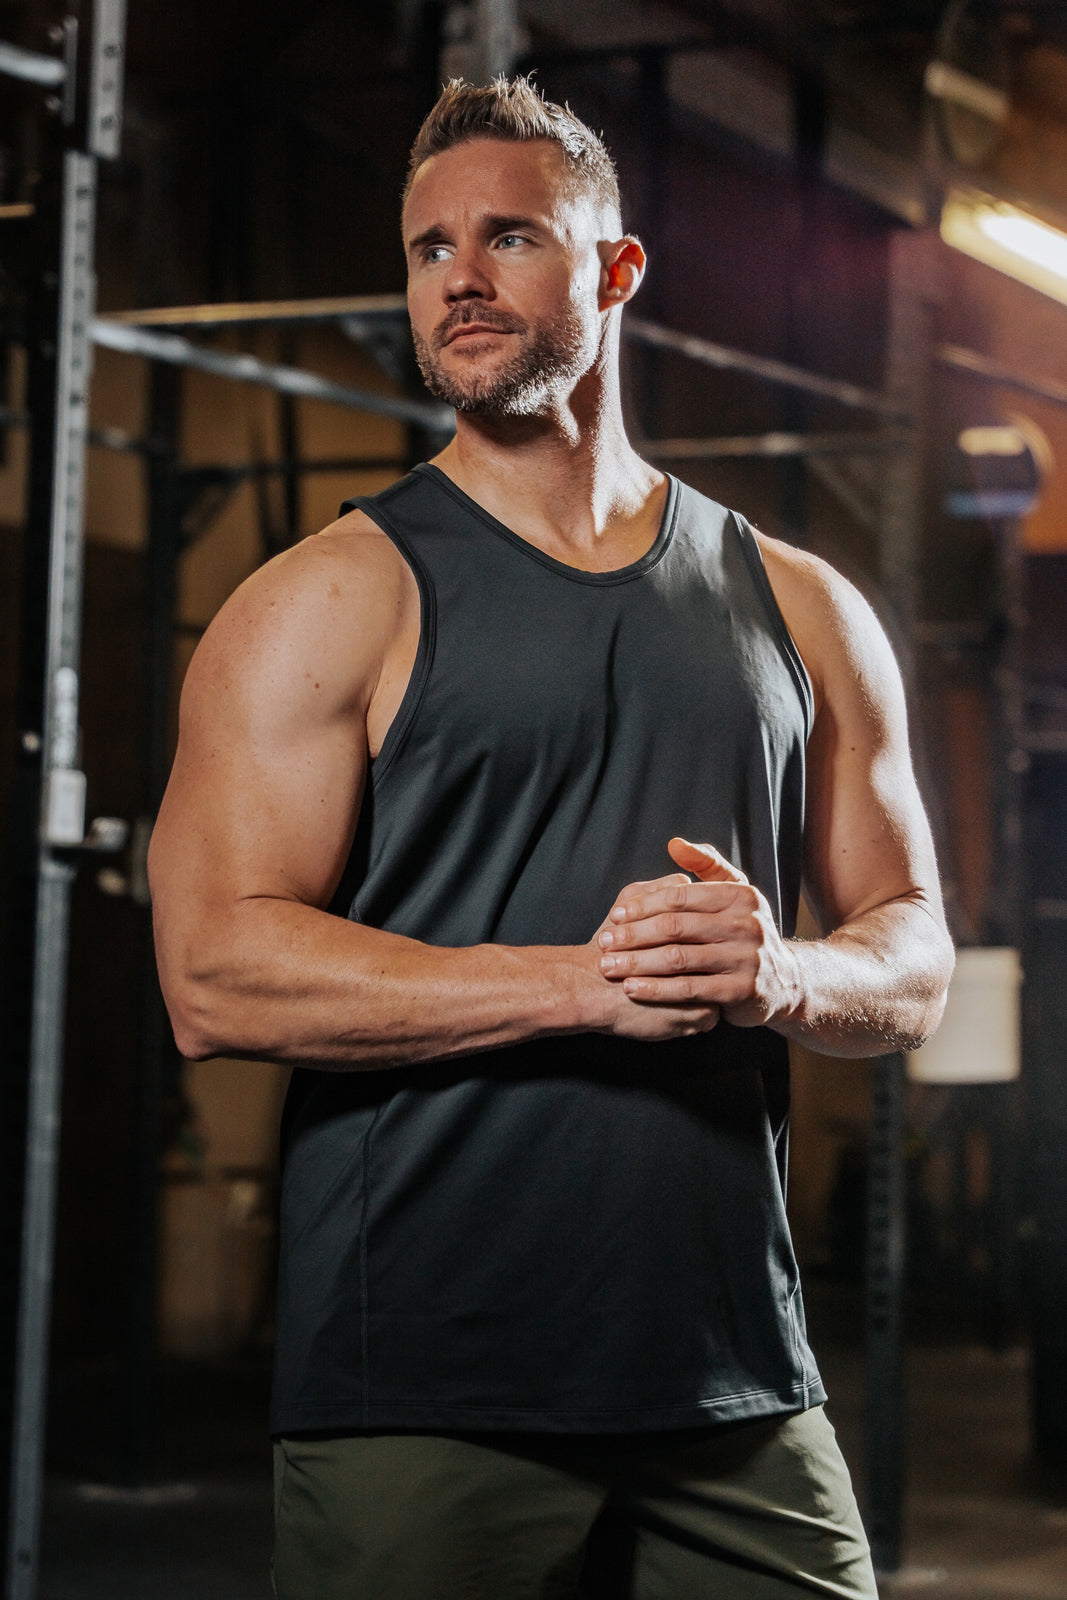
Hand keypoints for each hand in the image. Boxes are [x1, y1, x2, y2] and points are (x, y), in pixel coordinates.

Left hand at [595, 837, 800, 1030]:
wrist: (782, 982)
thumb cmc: (744, 932)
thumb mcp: (734, 893)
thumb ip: (706, 865)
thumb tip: (674, 844)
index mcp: (739, 896)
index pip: (679, 896)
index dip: (642, 906)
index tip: (614, 916)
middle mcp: (746, 924)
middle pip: (674, 927)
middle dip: (633, 935)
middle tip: (604, 943)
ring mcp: (746, 959)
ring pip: (678, 959)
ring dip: (637, 962)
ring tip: (609, 966)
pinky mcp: (741, 991)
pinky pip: (689, 990)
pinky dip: (656, 989)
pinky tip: (632, 988)